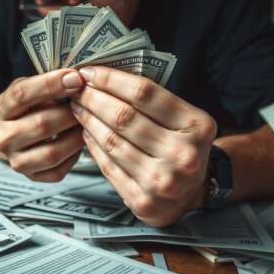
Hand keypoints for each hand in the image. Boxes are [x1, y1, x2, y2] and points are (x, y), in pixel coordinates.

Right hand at [0, 69, 85, 181]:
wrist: (2, 135)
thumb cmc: (22, 109)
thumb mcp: (25, 88)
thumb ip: (46, 83)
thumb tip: (77, 78)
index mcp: (1, 110)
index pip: (22, 94)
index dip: (51, 84)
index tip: (75, 77)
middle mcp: (4, 137)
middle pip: (42, 124)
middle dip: (70, 112)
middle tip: (88, 104)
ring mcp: (16, 160)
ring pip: (52, 151)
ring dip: (76, 136)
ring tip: (86, 124)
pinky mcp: (31, 176)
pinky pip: (58, 171)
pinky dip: (74, 156)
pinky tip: (78, 143)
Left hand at [70, 66, 216, 226]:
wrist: (193, 195)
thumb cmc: (182, 147)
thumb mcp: (183, 119)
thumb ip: (153, 100)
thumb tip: (103, 76)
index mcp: (197, 125)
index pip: (145, 93)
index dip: (111, 79)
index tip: (90, 71)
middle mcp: (183, 154)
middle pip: (124, 117)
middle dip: (93, 98)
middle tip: (77, 89)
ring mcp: (163, 181)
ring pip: (112, 141)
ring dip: (88, 120)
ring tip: (78, 108)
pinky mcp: (143, 201)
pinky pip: (108, 166)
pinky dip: (93, 146)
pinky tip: (86, 133)